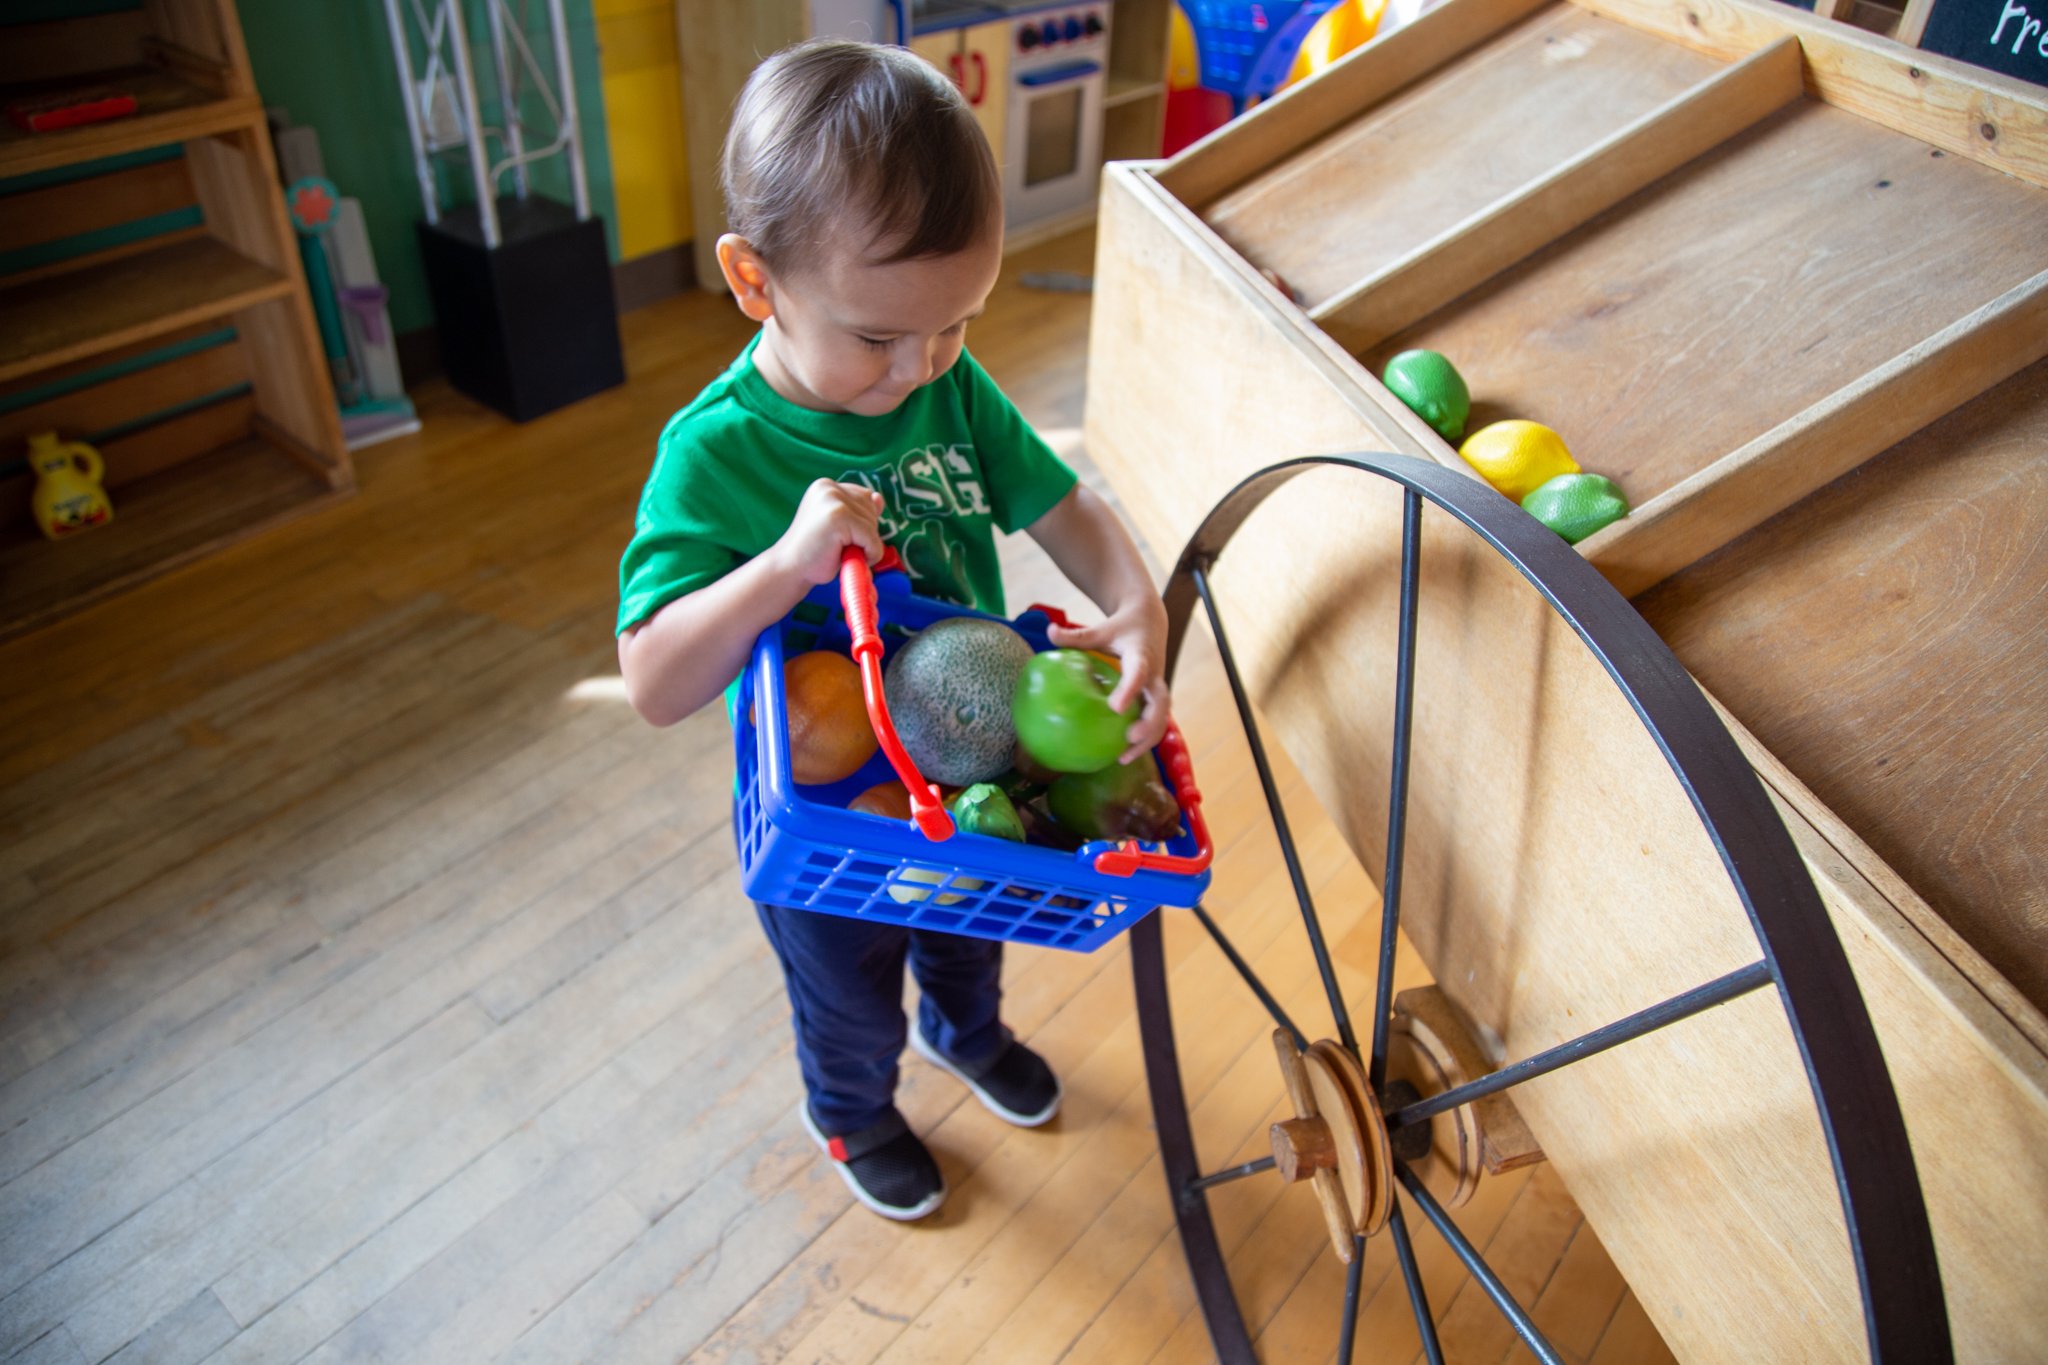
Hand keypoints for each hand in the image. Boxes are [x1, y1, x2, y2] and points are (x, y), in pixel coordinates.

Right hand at [774, 479, 885, 586]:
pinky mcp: (839, 516)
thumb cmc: (814, 552)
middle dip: (863, 533)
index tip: (837, 534)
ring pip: (873, 524)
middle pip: (871, 509)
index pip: (865, 498)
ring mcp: (834, 501)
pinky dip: (869, 555)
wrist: (789, 569)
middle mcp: (829, 488)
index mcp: (826, 486)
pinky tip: (846, 558)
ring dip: (865, 546)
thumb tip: (878, 498)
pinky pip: (872, 539)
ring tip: (838, 551)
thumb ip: (859, 510)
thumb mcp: (840, 525)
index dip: (859, 522)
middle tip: (836, 545)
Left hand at [1046, 595, 1170, 763]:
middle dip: (1149, 723)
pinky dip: (1144, 740)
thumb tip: (1049, 631)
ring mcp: (1157, 688)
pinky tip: (1122, 756)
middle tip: (1129, 737)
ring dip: (1147, 739)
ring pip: (1161, 717)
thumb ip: (1076, 635)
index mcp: (1140, 655)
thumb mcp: (1100, 629)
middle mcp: (1154, 674)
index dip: (1130, 689)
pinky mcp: (1156, 698)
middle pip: (1160, 702)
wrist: (1150, 622)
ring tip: (1123, 757)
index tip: (1116, 707)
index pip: (1139, 671)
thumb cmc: (1121, 628)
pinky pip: (1156, 721)